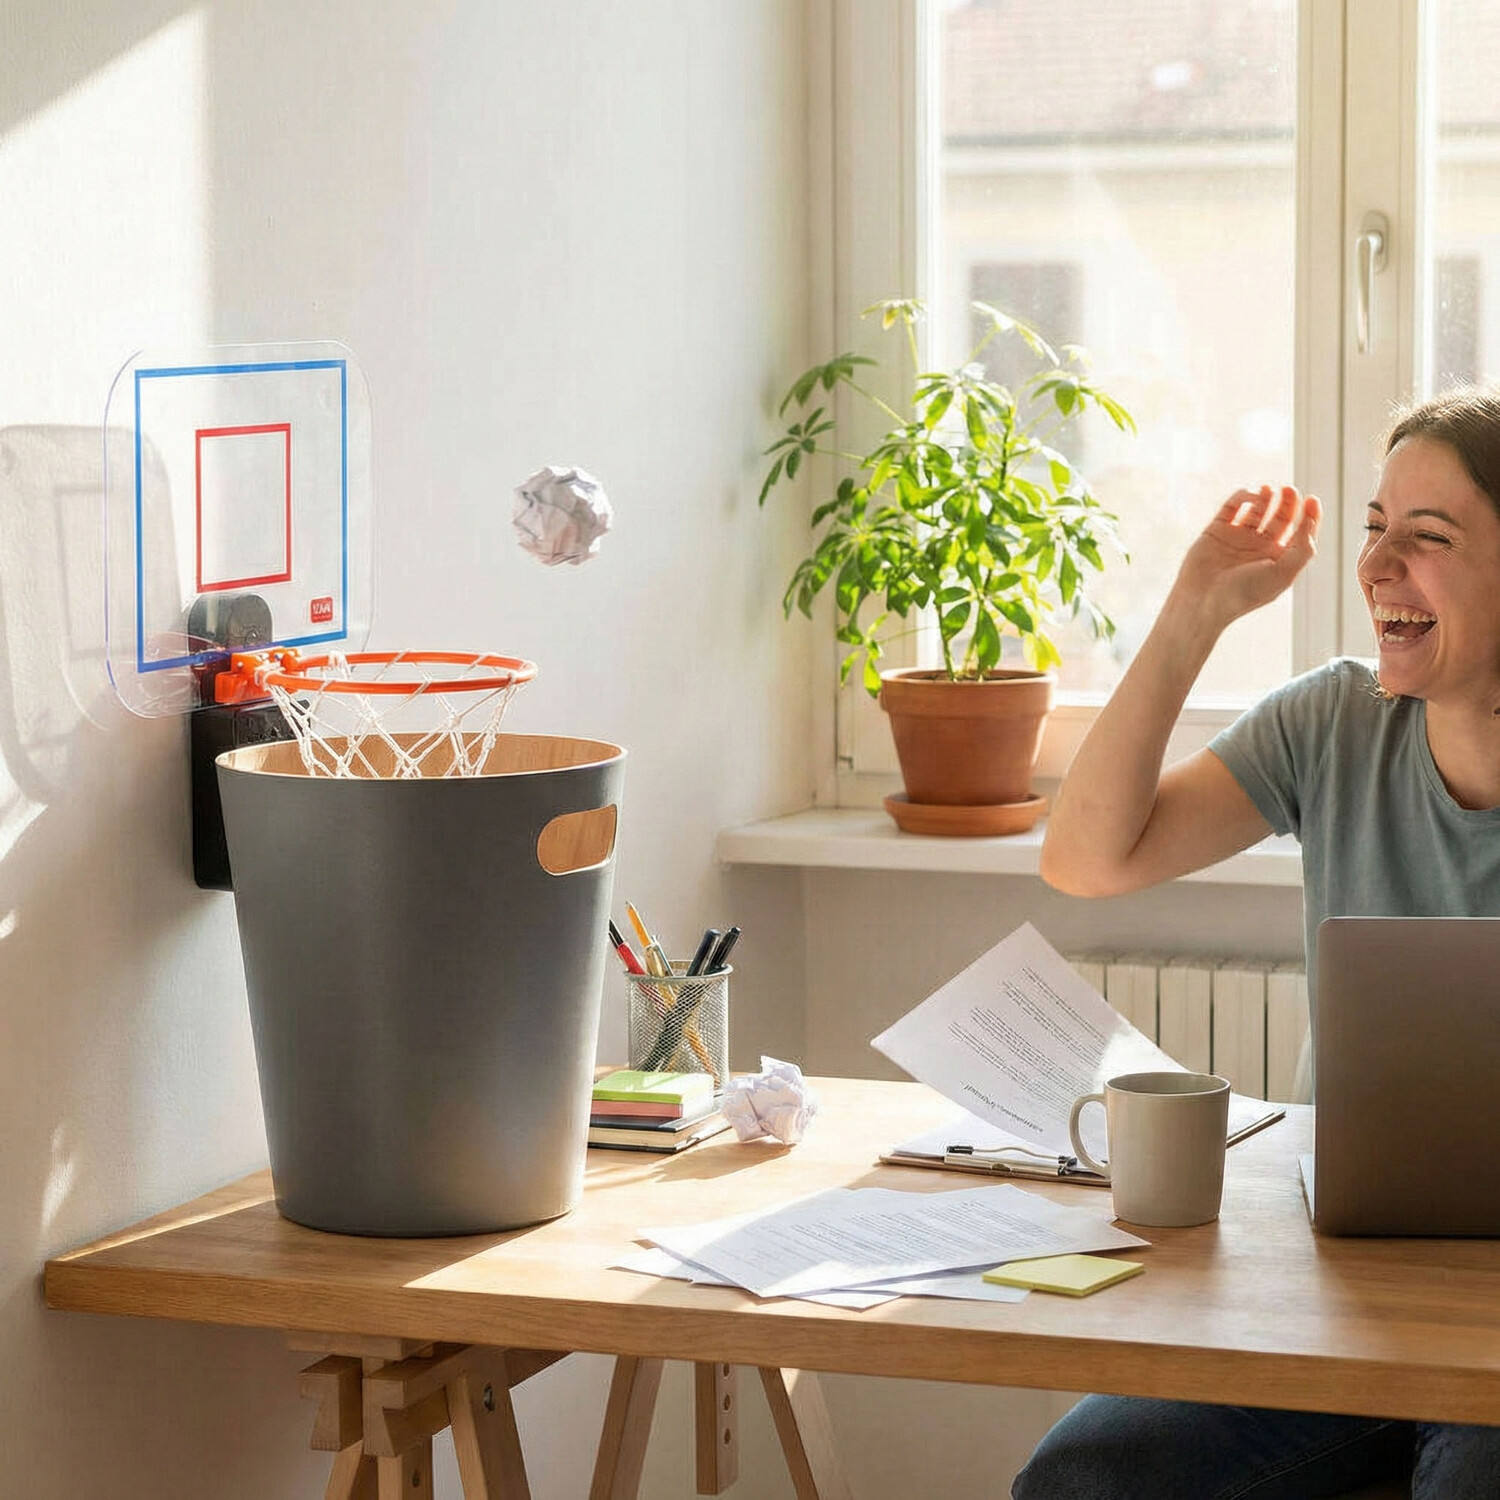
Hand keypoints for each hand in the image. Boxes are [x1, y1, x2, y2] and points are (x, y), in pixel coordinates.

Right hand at [1171, 485, 1321, 629]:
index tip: (1311, 500)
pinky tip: (1249, 496)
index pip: (1299, 531)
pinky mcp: (1216, 531)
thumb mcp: (1282, 575)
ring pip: (1256, 509)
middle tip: (1289, 490)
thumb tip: (1310, 521)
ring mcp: (1237, 537)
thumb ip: (1302, 550)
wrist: (1202, 601)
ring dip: (1265, 497)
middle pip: (1280, 516)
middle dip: (1287, 501)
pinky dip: (1241, 497)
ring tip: (1268, 491)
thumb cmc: (1243, 594)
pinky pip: (1231, 508)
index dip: (1309, 515)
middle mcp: (1259, 547)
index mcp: (1278, 559)